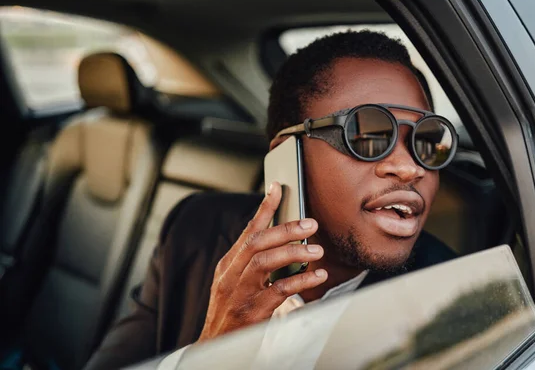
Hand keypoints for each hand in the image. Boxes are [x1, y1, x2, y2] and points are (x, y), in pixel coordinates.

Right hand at [197, 182, 327, 341]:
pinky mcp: (252, 312)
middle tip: (310, 224)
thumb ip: (253, 264)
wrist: (215, 349)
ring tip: (317, 251)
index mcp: (228, 266)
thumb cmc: (231, 314)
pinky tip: (317, 276)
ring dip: (293, 253)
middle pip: (257, 242)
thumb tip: (284, 242)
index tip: (277, 188)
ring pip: (265, 262)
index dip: (264, 208)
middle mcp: (230, 276)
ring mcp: (239, 293)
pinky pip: (280, 291)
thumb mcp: (234, 285)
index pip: (248, 231)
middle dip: (285, 229)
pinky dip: (301, 282)